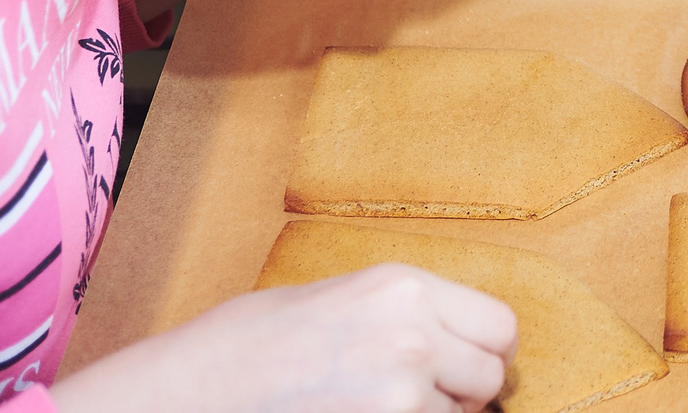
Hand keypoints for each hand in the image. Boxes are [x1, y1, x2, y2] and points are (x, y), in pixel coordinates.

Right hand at [50, 265, 515, 412]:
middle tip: (416, 394)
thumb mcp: (334, 298)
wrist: (186, 394)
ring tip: (371, 406)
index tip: (463, 364)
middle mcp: (412, 335)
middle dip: (463, 392)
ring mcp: (400, 392)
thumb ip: (401, 311)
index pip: (501, 326)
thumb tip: (452, 336)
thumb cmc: (246, 345)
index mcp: (402, 287)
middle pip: (491, 378)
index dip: (484, 351)